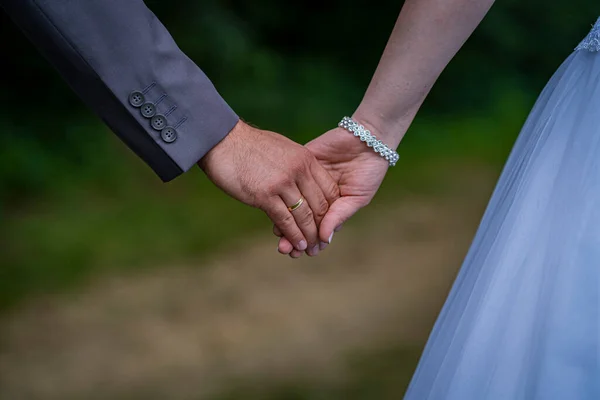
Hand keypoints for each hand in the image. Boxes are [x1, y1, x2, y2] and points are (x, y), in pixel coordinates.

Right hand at [199, 120, 339, 255]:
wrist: (222, 140)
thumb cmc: (249, 145)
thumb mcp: (283, 149)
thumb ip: (296, 165)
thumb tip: (302, 179)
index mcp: (306, 158)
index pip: (330, 189)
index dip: (333, 209)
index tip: (330, 222)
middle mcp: (298, 171)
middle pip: (320, 205)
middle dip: (323, 227)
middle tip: (323, 242)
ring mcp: (282, 183)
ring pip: (304, 216)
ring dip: (309, 236)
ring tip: (312, 248)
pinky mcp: (264, 195)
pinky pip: (285, 220)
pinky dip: (293, 235)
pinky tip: (297, 245)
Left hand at [275, 126, 388, 256]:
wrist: (367, 139)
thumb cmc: (368, 171)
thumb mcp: (357, 198)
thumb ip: (338, 216)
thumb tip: (324, 239)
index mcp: (332, 208)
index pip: (317, 229)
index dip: (309, 242)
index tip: (302, 253)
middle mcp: (317, 197)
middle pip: (300, 220)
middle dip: (293, 236)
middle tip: (285, 250)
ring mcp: (307, 181)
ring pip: (291, 204)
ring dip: (284, 221)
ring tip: (278, 236)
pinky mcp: (301, 165)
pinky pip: (288, 182)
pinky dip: (282, 196)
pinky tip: (276, 208)